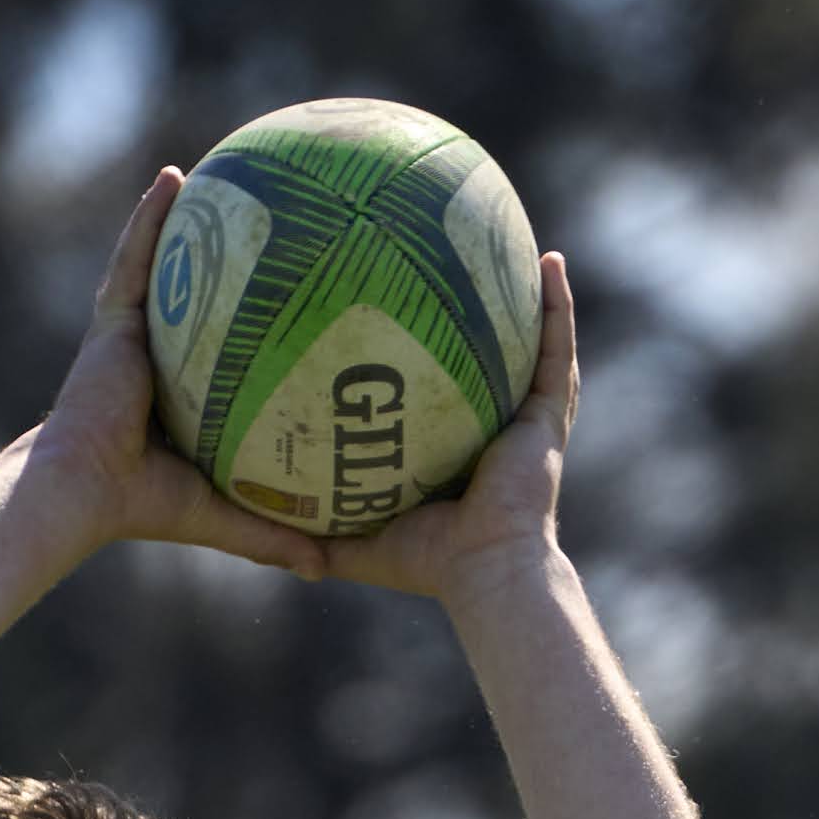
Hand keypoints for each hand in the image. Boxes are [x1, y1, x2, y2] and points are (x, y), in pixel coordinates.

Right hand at [18, 171, 327, 577]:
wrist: (78, 491)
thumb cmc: (140, 506)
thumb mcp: (222, 513)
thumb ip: (274, 533)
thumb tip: (331, 567)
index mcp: (185, 395)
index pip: (228, 348)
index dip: (257, 321)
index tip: (298, 294)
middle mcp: (160, 356)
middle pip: (203, 295)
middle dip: (232, 255)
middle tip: (276, 217)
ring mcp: (133, 332)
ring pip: (168, 262)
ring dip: (191, 217)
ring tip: (225, 170)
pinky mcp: (110, 317)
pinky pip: (136, 254)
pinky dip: (151, 215)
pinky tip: (174, 174)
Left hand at [317, 250, 577, 610]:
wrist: (485, 572)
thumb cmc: (428, 564)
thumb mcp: (356, 540)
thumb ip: (312, 531)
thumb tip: (260, 526)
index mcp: (462, 453)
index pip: (450, 394)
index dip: (439, 357)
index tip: (416, 315)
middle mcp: (499, 430)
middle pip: (496, 361)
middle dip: (492, 318)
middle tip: (471, 265)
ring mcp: (529, 422)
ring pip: (537, 345)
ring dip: (536, 297)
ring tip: (528, 247)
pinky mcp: (549, 417)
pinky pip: (557, 349)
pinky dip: (558, 305)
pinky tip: (550, 261)